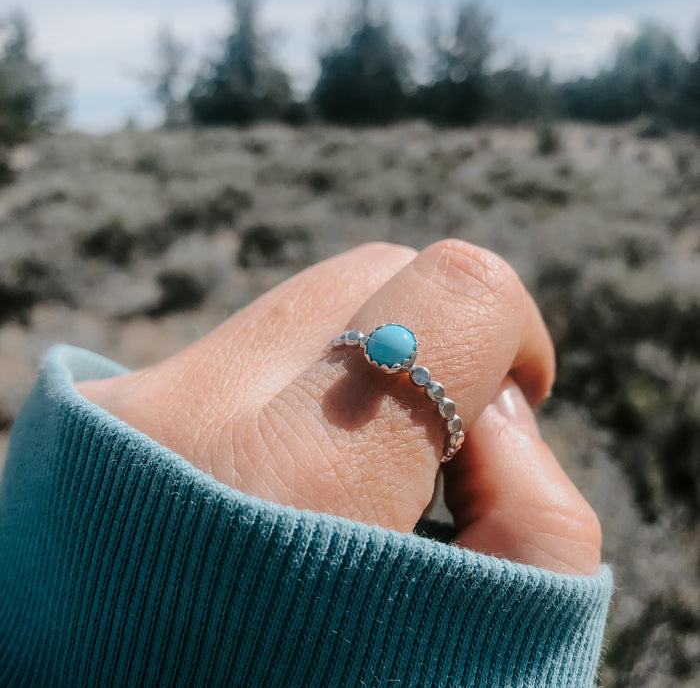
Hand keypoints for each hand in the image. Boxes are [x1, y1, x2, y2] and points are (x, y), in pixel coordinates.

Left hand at [77, 240, 600, 575]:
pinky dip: (298, 390)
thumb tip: (498, 408)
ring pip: (304, 307)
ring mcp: (125, 405)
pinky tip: (285, 476)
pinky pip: (243, 348)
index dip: (509, 326)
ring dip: (362, 367)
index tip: (515, 392)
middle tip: (436, 449)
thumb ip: (537, 514)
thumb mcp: (483, 659)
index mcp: (289, 485)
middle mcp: (185, 417)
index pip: (448, 291)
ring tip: (357, 473)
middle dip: (434, 344)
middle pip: (367, 276)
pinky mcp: (92, 414)